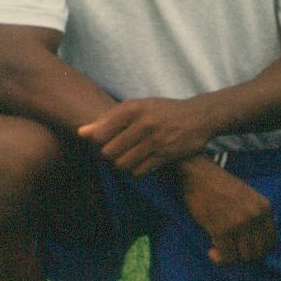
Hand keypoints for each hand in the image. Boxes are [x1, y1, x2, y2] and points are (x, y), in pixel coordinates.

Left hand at [79, 98, 215, 175]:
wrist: (200, 117)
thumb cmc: (163, 111)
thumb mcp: (137, 107)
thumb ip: (108, 119)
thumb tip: (81, 133)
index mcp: (133, 109)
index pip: (99, 135)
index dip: (98, 142)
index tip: (106, 141)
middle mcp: (144, 123)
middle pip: (108, 153)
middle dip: (109, 156)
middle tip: (118, 151)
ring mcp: (156, 140)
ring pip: (122, 165)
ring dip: (122, 165)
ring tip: (128, 158)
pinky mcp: (166, 155)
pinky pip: (139, 172)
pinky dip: (136, 171)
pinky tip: (141, 163)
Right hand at [178, 157, 275, 263]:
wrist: (199, 176)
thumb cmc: (221, 187)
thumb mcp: (249, 198)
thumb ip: (256, 216)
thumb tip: (255, 243)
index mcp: (265, 208)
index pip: (271, 240)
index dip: (258, 248)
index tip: (244, 247)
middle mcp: (256, 216)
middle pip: (258, 252)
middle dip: (244, 254)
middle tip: (231, 249)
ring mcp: (239, 223)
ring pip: (243, 257)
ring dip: (232, 257)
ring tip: (221, 249)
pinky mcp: (221, 229)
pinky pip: (227, 256)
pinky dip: (219, 258)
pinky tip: (212, 251)